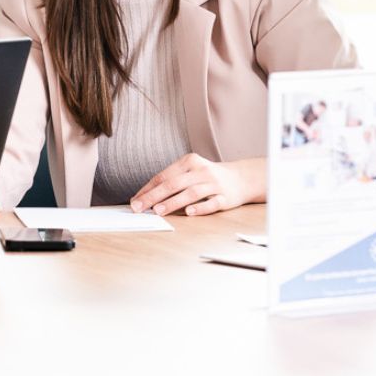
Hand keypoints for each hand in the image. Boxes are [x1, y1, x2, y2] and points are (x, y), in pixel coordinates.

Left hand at [132, 153, 264, 215]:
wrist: (240, 178)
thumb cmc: (208, 176)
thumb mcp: (190, 171)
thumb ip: (172, 181)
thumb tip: (146, 196)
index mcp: (189, 162)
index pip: (164, 176)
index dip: (148, 188)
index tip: (135, 200)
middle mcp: (201, 171)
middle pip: (174, 183)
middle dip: (154, 196)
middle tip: (139, 207)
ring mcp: (214, 184)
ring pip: (191, 193)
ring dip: (173, 202)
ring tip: (159, 210)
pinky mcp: (225, 197)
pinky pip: (211, 203)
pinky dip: (200, 208)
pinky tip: (189, 213)